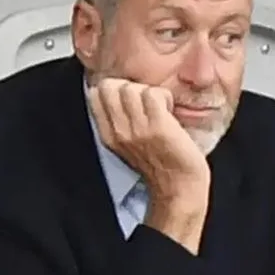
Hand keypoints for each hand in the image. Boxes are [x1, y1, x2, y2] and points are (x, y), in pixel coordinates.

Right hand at [87, 78, 209, 203]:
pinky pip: (153, 93)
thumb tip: (122, 93)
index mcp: (109, 135)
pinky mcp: (158, 127)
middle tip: (146, 102)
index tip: (131, 100)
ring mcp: (138, 129)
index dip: (116, 88)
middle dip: (129, 86)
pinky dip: (164, 97)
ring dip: (149, 92)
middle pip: (109, 86)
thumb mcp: (128, 145)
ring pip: (131, 88)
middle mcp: (119, 131)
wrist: (179, 188)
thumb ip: (120, 121)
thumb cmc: (160, 166)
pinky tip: (170, 110)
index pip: (95, 93)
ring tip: (159, 108)